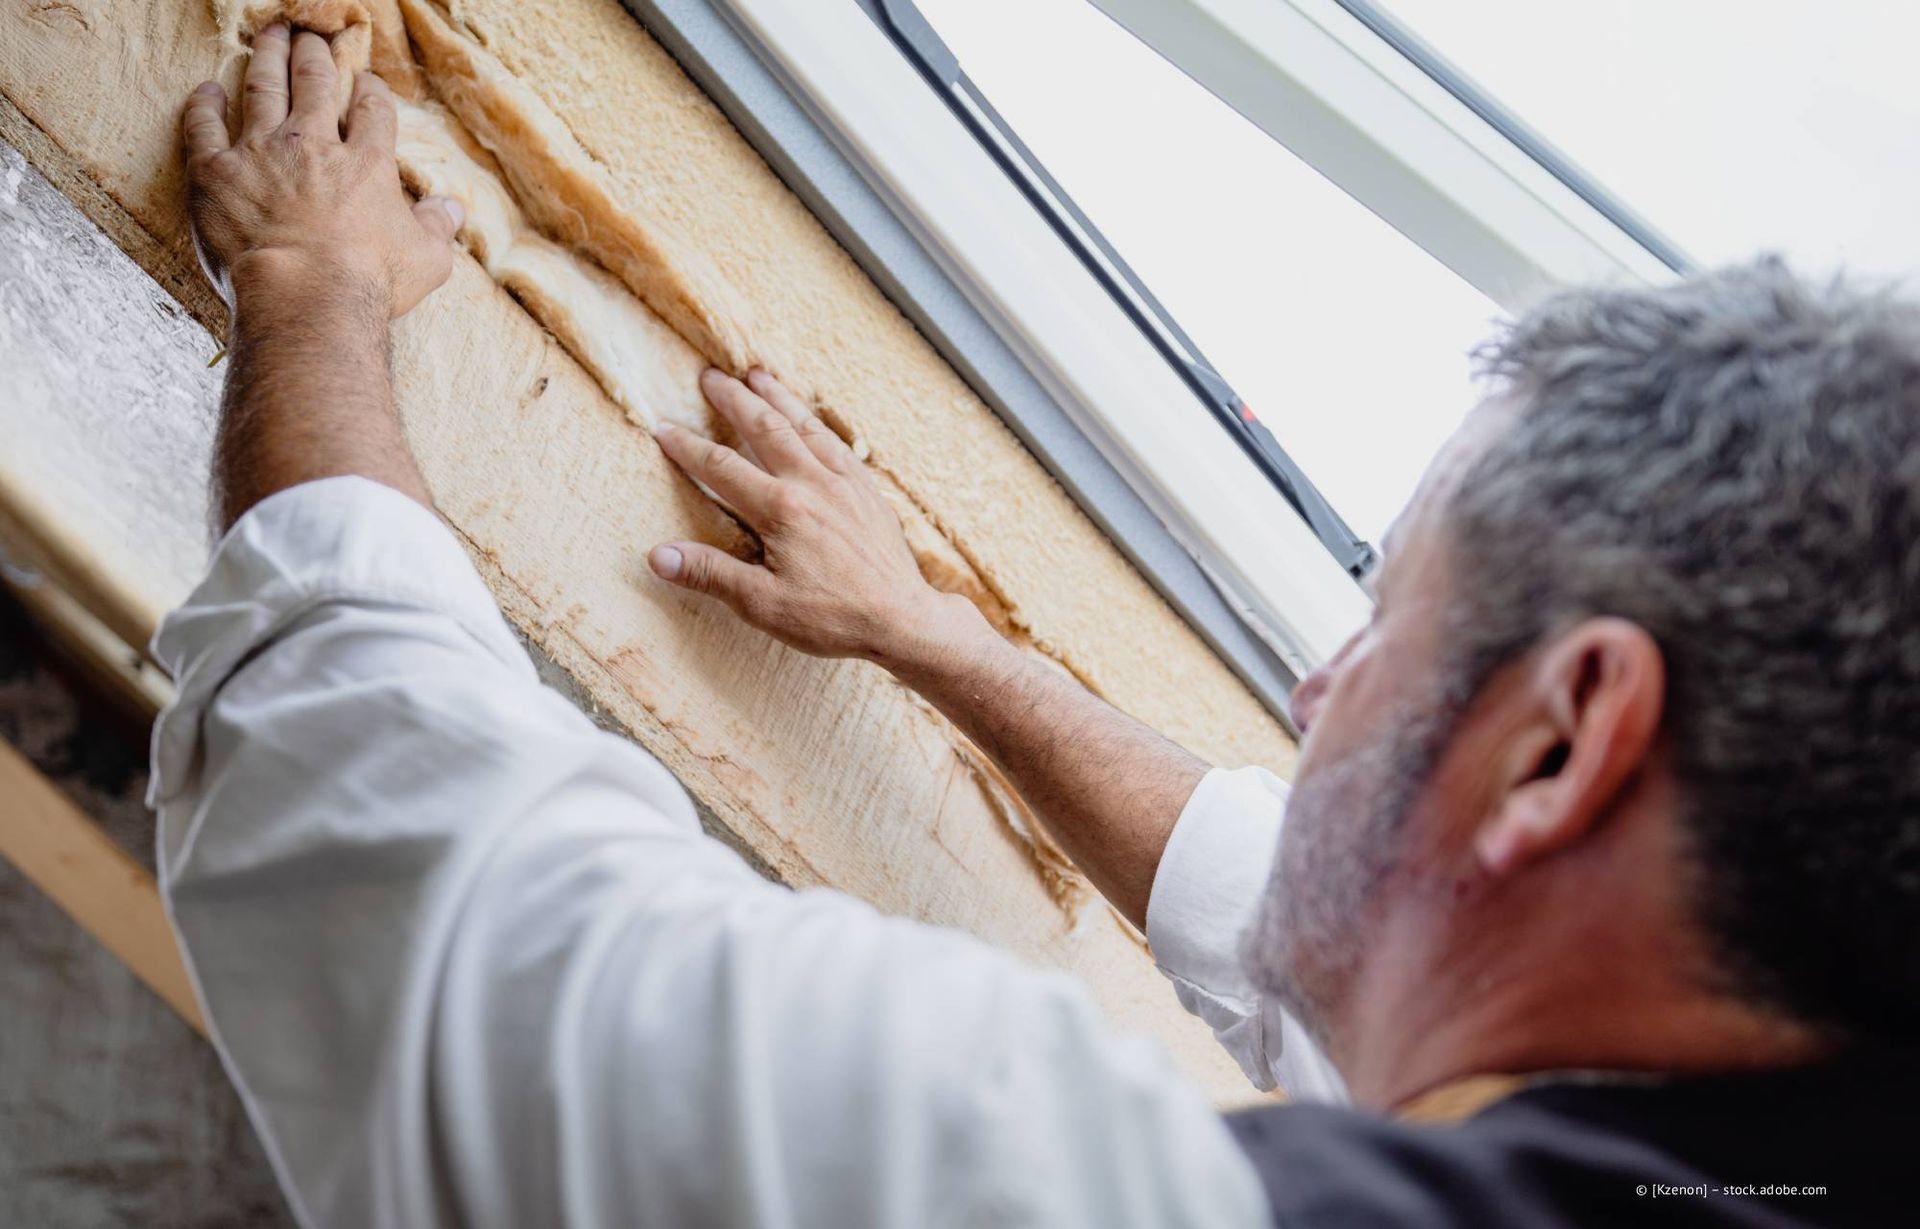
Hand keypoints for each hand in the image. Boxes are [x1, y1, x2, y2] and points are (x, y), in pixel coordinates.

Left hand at [181, 24, 461, 317]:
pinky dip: (204, 104)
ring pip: (262, 88)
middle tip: (309, 37)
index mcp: (367, 162)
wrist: (307, 298)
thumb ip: (438, 228)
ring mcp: (260, 152)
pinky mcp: (215, 172)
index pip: (372, 109)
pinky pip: (203, 126)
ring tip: (269, 37)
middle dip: (313, 55)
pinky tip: (207, 90)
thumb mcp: (426, 260)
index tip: (366, 82)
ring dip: (266, 58)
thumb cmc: (370, 283)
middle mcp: (313, 144)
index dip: (370, 91)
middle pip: (313, 82)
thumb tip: (452, 209)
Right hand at [650, 369, 978, 663]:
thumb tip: (658, 555)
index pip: (721, 468)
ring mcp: (845, 483)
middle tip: (710, 376)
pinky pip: (837, 442)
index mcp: (781, 510)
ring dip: (777, 397)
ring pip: (804, 425)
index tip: (662, 428)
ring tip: (756, 374)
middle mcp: (813, 484)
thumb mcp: (763, 604)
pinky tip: (808, 417)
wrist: (902, 619)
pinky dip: (816, 422)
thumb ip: (710, 574)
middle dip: (733, 400)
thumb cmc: (834, 618)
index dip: (687, 447)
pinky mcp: (868, 490)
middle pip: (764, 428)